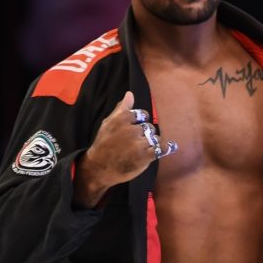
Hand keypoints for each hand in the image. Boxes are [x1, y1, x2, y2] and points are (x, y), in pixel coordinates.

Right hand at [73, 91, 175, 207]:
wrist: (99, 168)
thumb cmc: (103, 144)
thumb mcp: (108, 123)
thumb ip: (121, 108)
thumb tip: (130, 94)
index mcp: (122, 119)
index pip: (142, 114)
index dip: (139, 122)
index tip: (133, 130)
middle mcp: (131, 130)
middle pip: (149, 127)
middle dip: (144, 134)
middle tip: (133, 143)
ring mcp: (139, 144)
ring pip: (154, 138)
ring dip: (150, 143)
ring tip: (139, 150)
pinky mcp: (145, 157)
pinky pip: (161, 148)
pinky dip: (163, 149)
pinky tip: (164, 149)